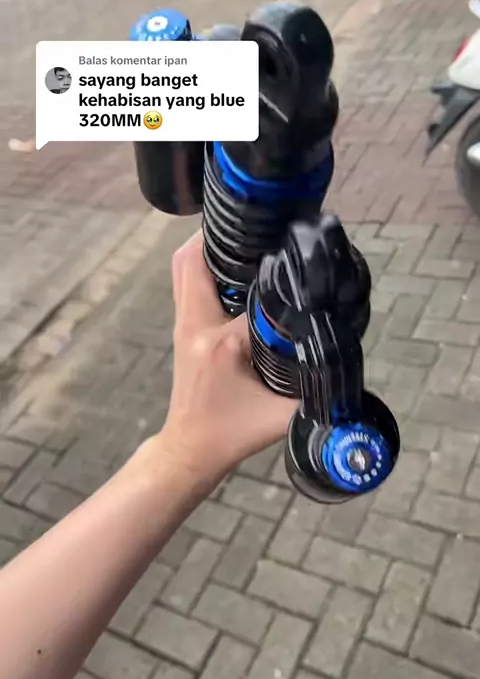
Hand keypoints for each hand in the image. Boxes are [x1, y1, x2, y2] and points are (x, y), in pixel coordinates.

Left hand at [158, 231, 297, 487]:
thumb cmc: (233, 433)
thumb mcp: (281, 416)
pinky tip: (235, 266)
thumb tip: (347, 362)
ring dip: (209, 246)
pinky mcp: (183, 328)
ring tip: (246, 239)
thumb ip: (314, 390)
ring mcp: (183, 324)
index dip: (278, 275)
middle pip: (194, 259)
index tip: (297, 253)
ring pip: (184, 266)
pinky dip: (205, 264)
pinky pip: (186, 281)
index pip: (253, 295)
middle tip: (259, 228)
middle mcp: (196, 325)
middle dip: (223, 236)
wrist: (190, 449)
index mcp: (221, 343)